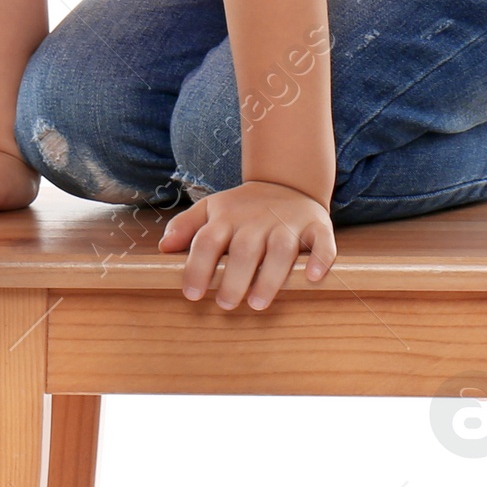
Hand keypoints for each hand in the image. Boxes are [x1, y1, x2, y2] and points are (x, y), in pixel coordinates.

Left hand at [158, 181, 336, 309]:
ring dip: (270, 277)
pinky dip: (320, 258)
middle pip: (244, 249)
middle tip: (227, 305)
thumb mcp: (211, 210)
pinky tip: (311, 277)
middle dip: (234, 278)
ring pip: (281, 249)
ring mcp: (288, 223)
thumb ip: (186, 227)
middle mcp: (257, 220)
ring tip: (258, 303)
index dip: (197, 267)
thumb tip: (164, 247)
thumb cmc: (243, 208)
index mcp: (228, 217)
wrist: (286, 182)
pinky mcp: (316, 226)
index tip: (191, 294)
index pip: (207, 241)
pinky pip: (322, 241)